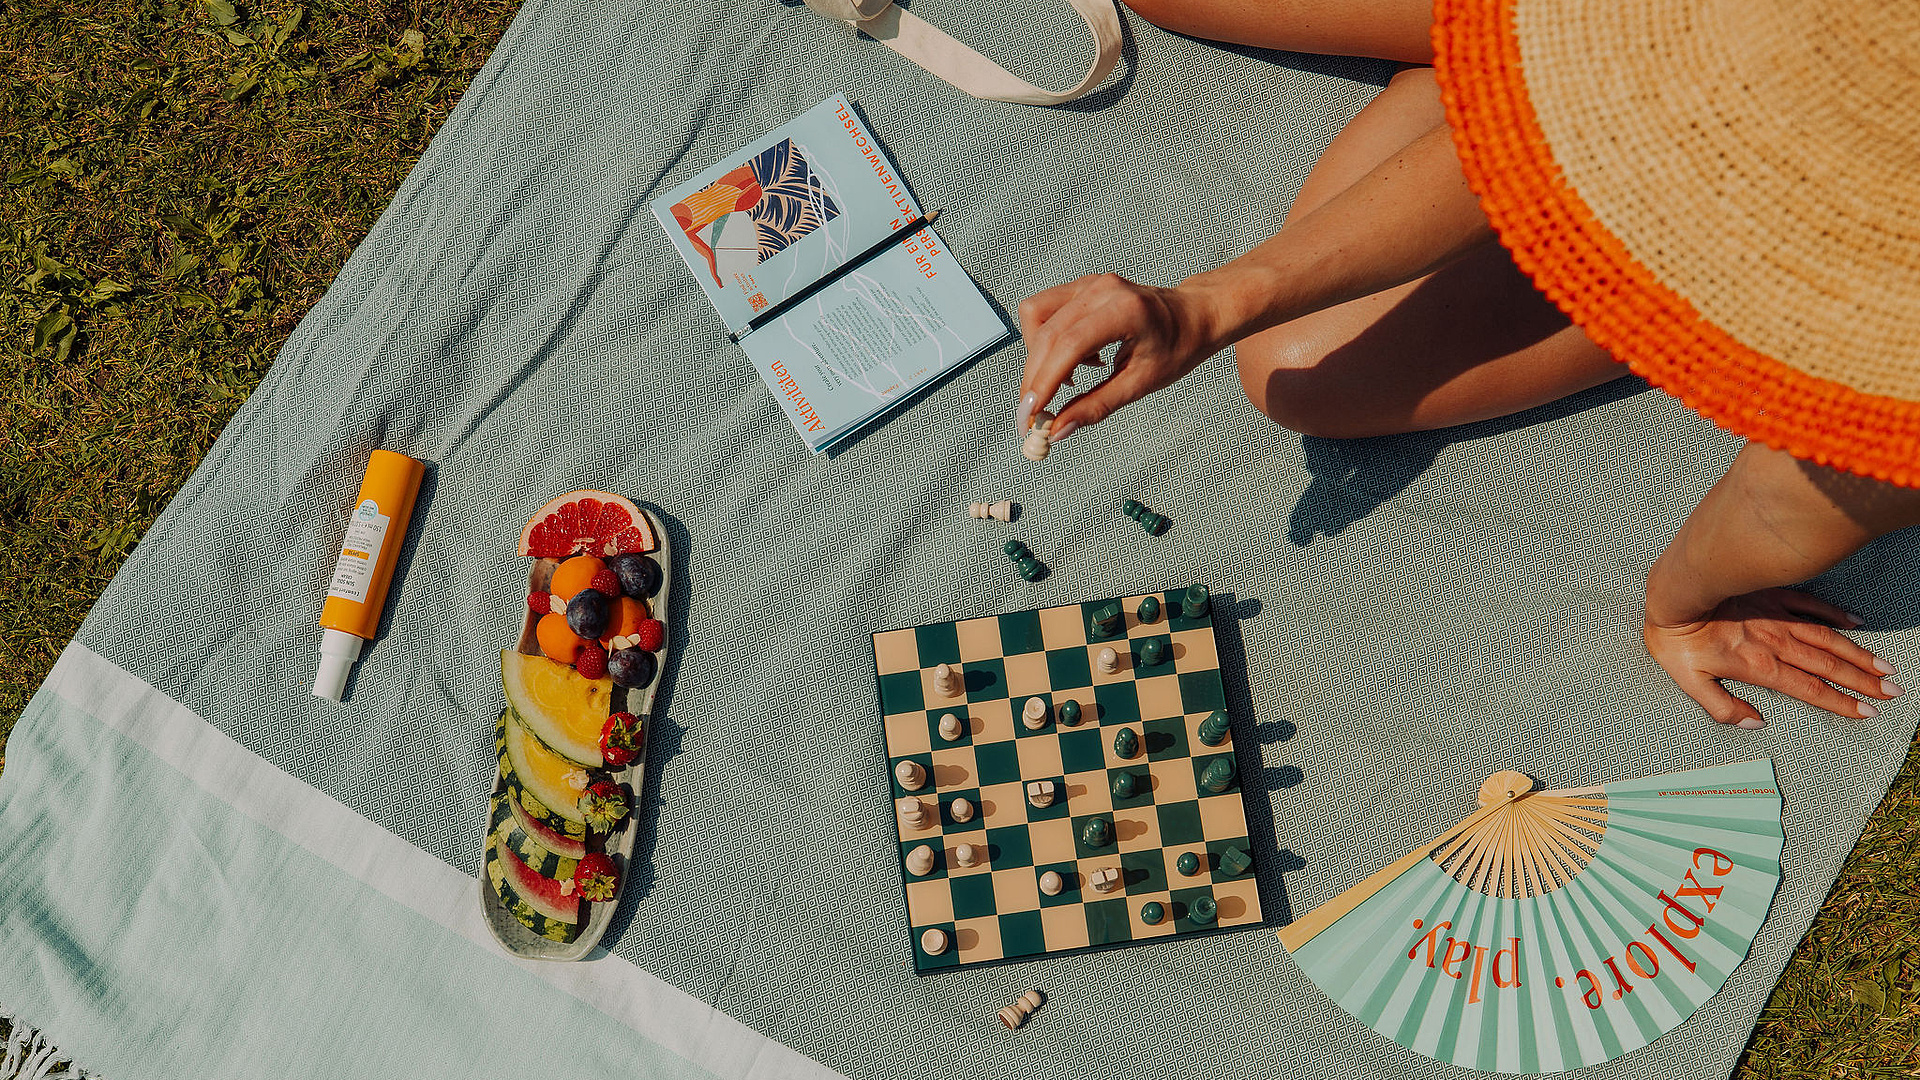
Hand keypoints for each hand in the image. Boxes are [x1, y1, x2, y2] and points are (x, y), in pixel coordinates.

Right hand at [1015, 273, 1222, 440]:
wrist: (1194, 315)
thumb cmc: (1178, 346)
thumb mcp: (1141, 383)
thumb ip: (1096, 406)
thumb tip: (1058, 430)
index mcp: (1125, 309)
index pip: (1069, 345)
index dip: (1044, 382)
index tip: (1030, 415)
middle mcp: (1101, 289)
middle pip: (1046, 335)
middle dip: (1034, 379)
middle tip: (1032, 414)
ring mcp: (1089, 283)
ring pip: (1035, 317)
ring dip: (1038, 357)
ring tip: (1067, 380)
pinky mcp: (1081, 286)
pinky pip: (1044, 311)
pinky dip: (1047, 341)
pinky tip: (1075, 359)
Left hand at [1642, 587, 1902, 728]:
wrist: (1674, 593)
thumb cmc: (1676, 641)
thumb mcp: (1689, 682)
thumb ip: (1722, 707)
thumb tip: (1755, 722)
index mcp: (1760, 667)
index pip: (1810, 690)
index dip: (1841, 702)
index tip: (1868, 712)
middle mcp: (1777, 643)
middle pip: (1828, 667)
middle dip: (1864, 682)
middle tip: (1894, 693)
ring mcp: (1778, 618)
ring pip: (1827, 639)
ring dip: (1858, 654)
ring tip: (1886, 668)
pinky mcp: (1773, 596)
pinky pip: (1811, 605)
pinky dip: (1835, 614)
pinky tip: (1856, 622)